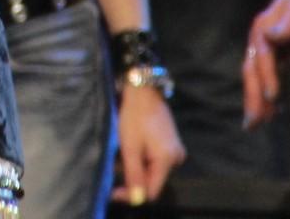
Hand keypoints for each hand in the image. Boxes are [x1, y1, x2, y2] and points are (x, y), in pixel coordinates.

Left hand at [111, 84, 185, 206]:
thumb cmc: (135, 115)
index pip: (152, 191)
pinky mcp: (170, 143)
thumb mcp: (130, 147)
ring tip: (122, 150)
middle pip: (152, 180)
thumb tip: (136, 199)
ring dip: (135, 165)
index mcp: (168, 159)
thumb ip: (134, 174)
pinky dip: (141, 157)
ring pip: (152, 169)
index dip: (132, 193)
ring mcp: (174, 150)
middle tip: (115, 165)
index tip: (114, 190)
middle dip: (132, 176)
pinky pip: (154, 159)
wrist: (144, 90)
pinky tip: (131, 144)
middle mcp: (176, 158)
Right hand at [241, 0, 289, 127]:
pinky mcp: (279, 48)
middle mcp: (262, 34)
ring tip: (257, 122)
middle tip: (252, 123)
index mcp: (265, 25)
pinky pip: (268, 73)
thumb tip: (270, 38)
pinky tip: (272, 107)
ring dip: (256, 98)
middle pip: (252, 69)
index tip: (272, 98)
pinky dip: (267, 90)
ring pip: (257, 74)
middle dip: (252, 96)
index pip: (261, 56)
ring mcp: (269, 42)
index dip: (266, 77)